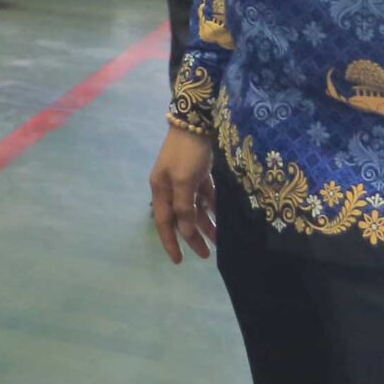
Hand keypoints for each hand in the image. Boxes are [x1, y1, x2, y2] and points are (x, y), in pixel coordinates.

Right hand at [148, 126, 217, 263]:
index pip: (164, 223)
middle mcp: (170, 187)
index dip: (170, 242)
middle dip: (193, 237)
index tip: (179, 261)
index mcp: (161, 190)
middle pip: (181, 218)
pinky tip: (222, 217)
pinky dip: (211, 207)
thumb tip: (184, 230)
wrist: (195, 122)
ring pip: (194, 209)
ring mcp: (184, 180)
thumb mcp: (184, 180)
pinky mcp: (198, 174)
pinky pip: (204, 197)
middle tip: (207, 255)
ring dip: (206, 224)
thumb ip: (184, 206)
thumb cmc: (186, 152)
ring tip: (220, 240)